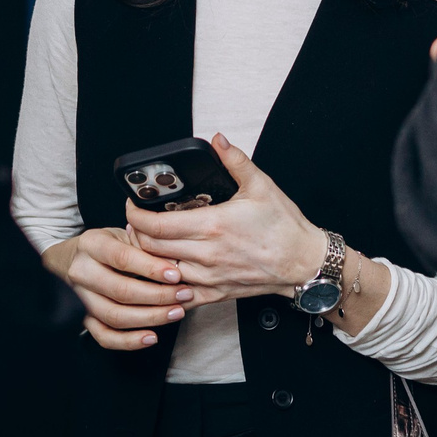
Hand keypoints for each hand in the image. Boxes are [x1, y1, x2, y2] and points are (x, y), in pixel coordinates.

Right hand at [42, 226, 193, 351]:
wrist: (75, 259)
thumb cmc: (107, 246)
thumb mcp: (123, 235)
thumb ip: (145, 246)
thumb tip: (176, 261)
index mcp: (91, 245)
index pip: (122, 258)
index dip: (151, 268)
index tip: (176, 275)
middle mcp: (81, 272)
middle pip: (120, 291)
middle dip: (158, 296)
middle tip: (184, 294)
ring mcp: (80, 298)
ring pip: (115, 316)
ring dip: (150, 318)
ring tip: (176, 313)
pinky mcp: (83, 319)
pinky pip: (104, 336)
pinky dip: (129, 341)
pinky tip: (152, 337)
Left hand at [124, 135, 328, 300]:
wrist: (304, 263)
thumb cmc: (285, 228)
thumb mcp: (261, 185)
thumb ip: (235, 160)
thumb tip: (218, 140)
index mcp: (212, 226)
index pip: (156, 225)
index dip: (136, 214)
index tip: (132, 205)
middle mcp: (206, 255)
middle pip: (150, 249)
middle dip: (137, 234)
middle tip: (137, 221)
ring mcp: (209, 277)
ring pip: (161, 273)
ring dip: (148, 258)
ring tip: (147, 244)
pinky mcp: (216, 293)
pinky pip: (180, 295)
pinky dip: (166, 285)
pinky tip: (164, 274)